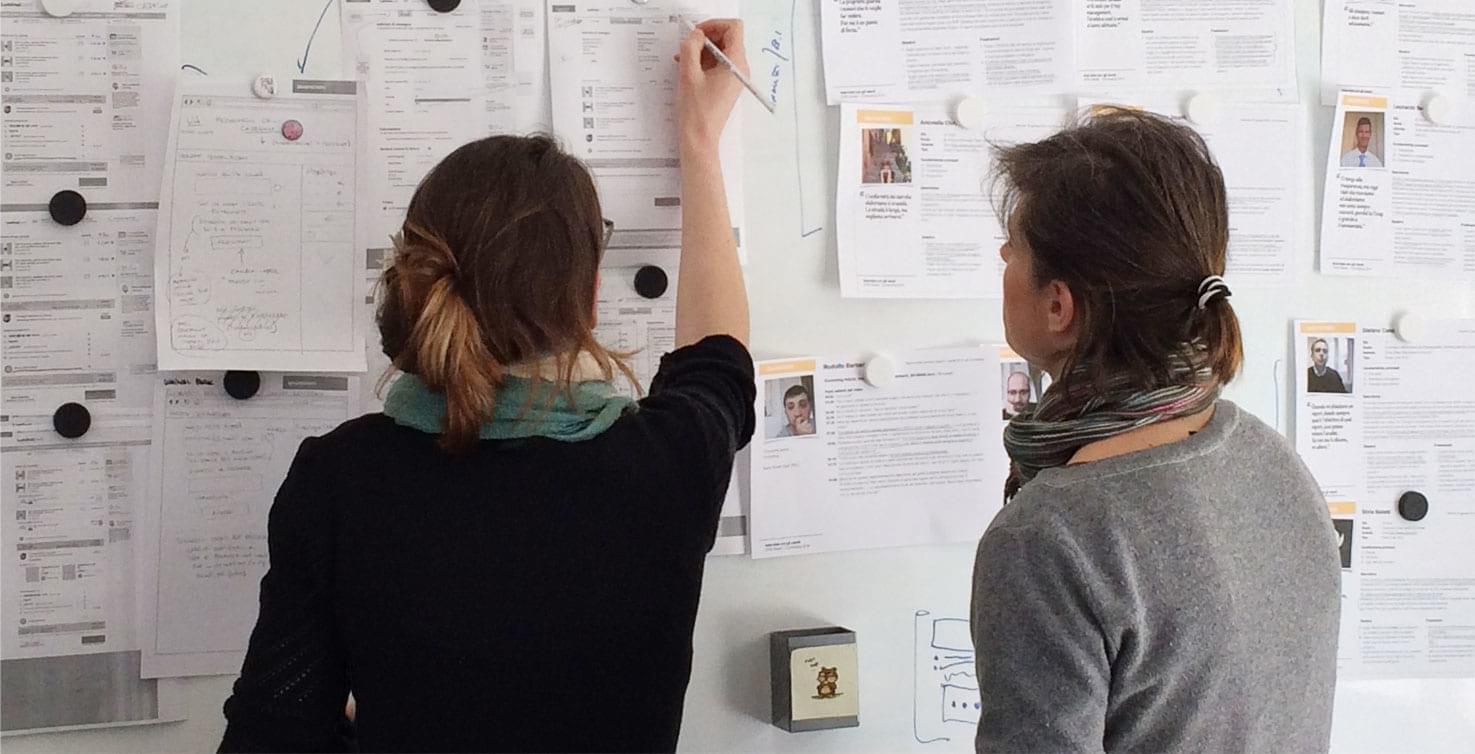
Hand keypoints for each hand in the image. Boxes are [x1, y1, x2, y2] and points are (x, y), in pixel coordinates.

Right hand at [674, 18, 745, 157]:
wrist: (699, 139)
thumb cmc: (696, 111)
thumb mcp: (688, 73)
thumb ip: (690, 47)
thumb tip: (695, 35)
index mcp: (736, 64)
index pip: (733, 28)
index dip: (714, 25)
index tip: (697, 32)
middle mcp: (740, 69)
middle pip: (728, 38)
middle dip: (706, 37)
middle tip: (687, 45)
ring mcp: (734, 77)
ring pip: (721, 51)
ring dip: (702, 50)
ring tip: (683, 59)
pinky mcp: (727, 85)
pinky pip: (718, 64)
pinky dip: (703, 61)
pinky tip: (687, 68)